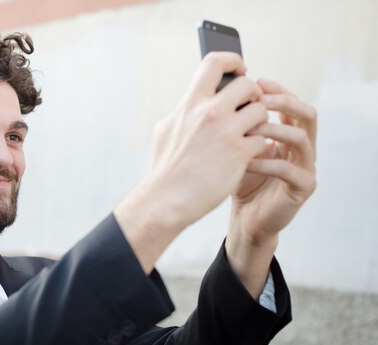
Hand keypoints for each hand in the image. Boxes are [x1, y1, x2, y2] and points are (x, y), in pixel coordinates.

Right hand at [115, 52, 269, 272]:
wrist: (167, 200)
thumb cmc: (165, 168)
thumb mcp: (166, 130)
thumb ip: (184, 112)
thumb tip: (193, 102)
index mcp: (190, 104)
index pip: (215, 63)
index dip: (233, 60)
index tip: (240, 69)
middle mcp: (210, 113)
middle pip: (248, 85)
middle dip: (253, 96)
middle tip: (251, 108)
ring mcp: (227, 133)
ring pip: (261, 112)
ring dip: (259, 123)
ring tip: (250, 135)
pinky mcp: (240, 154)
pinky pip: (262, 139)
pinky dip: (258, 147)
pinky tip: (249, 156)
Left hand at [226, 79, 316, 296]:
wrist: (245, 219)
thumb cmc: (238, 179)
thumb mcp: (234, 146)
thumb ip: (235, 124)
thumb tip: (218, 93)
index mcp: (289, 133)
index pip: (291, 102)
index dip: (277, 89)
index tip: (256, 80)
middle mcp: (303, 147)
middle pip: (307, 113)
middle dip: (283, 102)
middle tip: (260, 100)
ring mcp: (307, 167)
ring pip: (300, 138)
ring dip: (273, 130)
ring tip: (248, 130)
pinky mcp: (303, 188)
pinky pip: (288, 169)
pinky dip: (265, 162)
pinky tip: (245, 161)